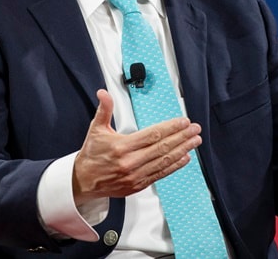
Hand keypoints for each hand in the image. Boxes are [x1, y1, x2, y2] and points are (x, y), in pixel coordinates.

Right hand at [72, 89, 201, 205]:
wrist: (83, 181)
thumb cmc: (92, 154)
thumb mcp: (96, 128)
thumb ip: (104, 109)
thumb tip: (103, 92)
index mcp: (121, 146)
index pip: (152, 135)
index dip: (170, 128)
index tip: (182, 121)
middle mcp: (130, 162)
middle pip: (162, 147)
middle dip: (181, 137)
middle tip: (194, 129)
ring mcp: (135, 175)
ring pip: (164, 161)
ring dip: (182, 150)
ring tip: (194, 141)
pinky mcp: (138, 185)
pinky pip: (160, 174)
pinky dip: (174, 166)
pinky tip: (185, 158)